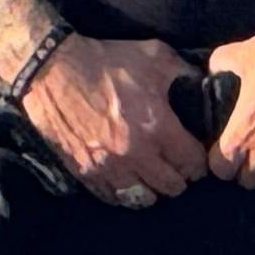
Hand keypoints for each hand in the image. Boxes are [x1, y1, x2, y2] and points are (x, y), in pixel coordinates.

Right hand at [18, 35, 206, 208]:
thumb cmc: (106, 62)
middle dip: (180, 179)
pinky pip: (111, 196)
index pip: (191, 162)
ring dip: (153, 191)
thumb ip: (185, 72)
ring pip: (142, 198)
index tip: (197, 159)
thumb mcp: (157, 56)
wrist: (51, 71)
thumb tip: (203, 82)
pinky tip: (128, 182)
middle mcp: (136, 154)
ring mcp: (108, 166)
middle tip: (178, 169)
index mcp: (158, 127)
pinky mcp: (83, 171)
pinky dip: (123, 194)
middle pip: (171, 186)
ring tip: (154, 178)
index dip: (199, 163)